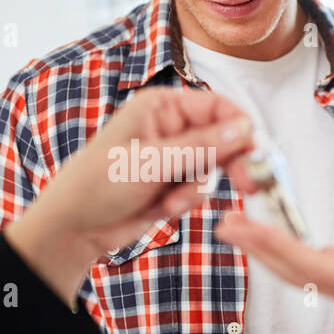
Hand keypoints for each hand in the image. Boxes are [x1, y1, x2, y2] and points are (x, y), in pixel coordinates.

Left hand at [7, 87, 252, 305]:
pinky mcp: (172, 184)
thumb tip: (244, 130)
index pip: (217, 107)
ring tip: (168, 203)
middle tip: (250, 184)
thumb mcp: (152, 162)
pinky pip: (198, 191)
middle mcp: (170, 128)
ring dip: (196, 190)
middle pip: (222, 138)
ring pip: (212, 169)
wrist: (76, 227)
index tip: (258, 151)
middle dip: (230, 163)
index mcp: (162, 107)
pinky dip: (185, 203)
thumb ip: (201, 146)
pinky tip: (161, 210)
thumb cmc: (99, 183)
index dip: (240, 128)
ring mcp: (172, 157)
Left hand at [214, 196, 333, 320]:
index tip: (250, 227)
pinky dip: (277, 251)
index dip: (277, 246)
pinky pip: (300, 268)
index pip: (310, 264)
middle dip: (257, 249)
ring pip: (292, 272)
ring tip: (231, 227)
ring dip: (261, 251)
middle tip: (224, 224)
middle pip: (291, 271)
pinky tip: (259, 235)